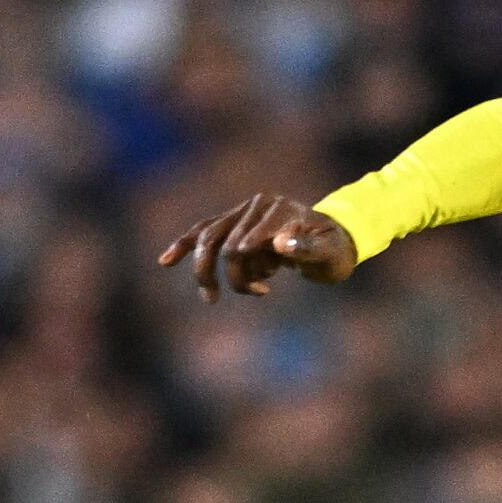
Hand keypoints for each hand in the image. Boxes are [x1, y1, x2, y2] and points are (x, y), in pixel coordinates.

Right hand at [156, 194, 356, 301]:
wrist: (336, 241)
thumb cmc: (335, 251)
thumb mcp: (331, 254)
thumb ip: (308, 249)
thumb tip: (279, 245)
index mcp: (278, 209)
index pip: (246, 243)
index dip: (244, 270)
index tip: (264, 290)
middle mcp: (257, 205)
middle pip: (222, 240)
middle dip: (227, 274)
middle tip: (232, 297)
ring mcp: (244, 210)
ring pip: (209, 237)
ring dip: (204, 268)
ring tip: (210, 296)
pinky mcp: (236, 220)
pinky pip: (206, 231)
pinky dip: (185, 245)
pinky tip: (165, 261)